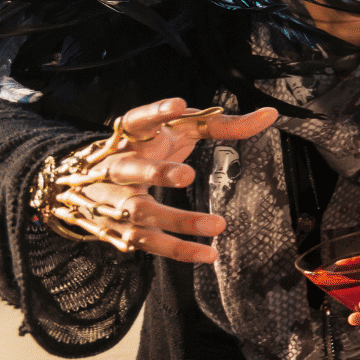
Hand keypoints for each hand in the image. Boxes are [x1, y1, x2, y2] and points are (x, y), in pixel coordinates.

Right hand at [41, 97, 277, 262]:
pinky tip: (208, 254)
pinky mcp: (120, 228)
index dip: (154, 112)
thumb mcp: (180, 129)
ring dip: (177, 220)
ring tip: (217, 224)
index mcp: (131, 138)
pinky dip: (178, 250)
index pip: (136, 120)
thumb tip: (270, 114)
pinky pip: (147, 242)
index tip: (177, 105)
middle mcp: (116, 167)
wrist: (88, 182)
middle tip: (187, 175)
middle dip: (156, 173)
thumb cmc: (149, 148)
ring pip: (139, 212)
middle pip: (128, 170)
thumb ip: (223, 124)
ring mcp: (114, 200)